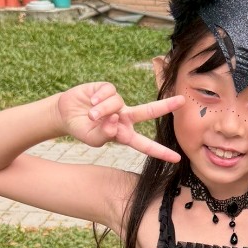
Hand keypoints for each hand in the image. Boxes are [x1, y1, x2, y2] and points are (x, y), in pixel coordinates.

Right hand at [56, 82, 183, 163]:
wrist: (65, 114)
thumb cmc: (82, 130)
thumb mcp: (93, 139)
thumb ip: (105, 134)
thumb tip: (116, 119)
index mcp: (125, 134)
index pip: (145, 145)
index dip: (160, 152)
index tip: (177, 159)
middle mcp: (126, 117)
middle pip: (149, 111)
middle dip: (166, 106)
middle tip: (182, 101)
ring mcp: (118, 103)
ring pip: (116, 104)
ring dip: (101, 110)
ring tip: (91, 114)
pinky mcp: (108, 89)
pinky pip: (108, 92)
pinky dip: (98, 98)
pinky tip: (91, 101)